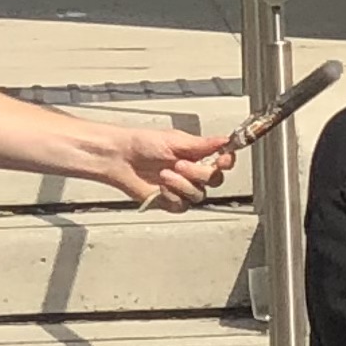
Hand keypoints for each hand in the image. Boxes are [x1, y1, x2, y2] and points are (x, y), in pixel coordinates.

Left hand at [90, 123, 233, 212]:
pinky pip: (183, 205)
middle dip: (198, 173)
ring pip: (199, 195)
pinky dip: (172, 196)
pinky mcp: (171, 201)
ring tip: (164, 174)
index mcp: (197, 154)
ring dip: (182, 185)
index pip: (223, 161)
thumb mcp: (174, 140)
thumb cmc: (141, 144)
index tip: (222, 160)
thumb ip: (202, 144)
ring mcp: (182, 188)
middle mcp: (192, 172)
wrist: (119, 159)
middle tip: (180, 164)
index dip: (226, 162)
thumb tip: (224, 140)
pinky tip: (161, 187)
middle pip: (215, 180)